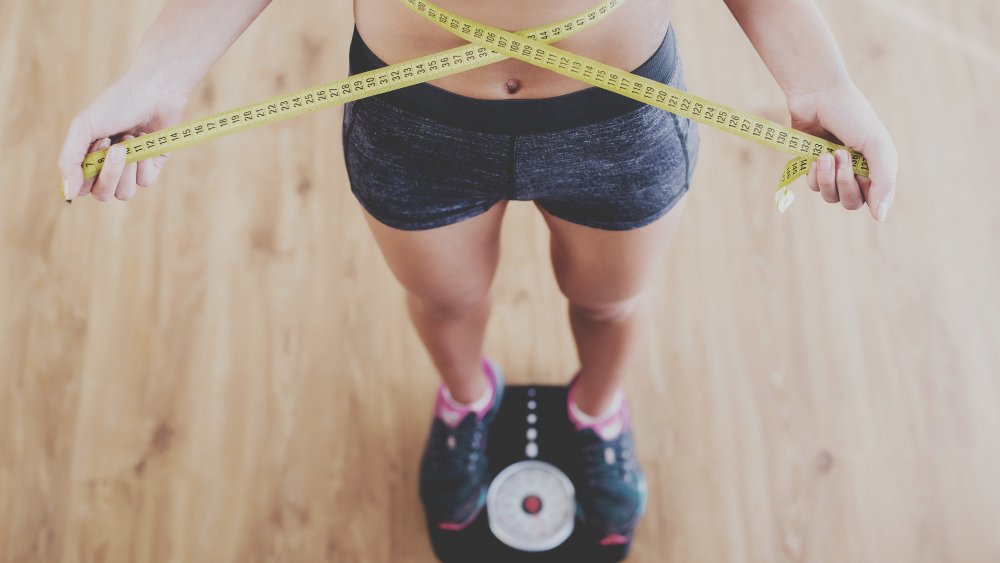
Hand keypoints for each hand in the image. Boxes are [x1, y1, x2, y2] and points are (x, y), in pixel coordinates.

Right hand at [58, 71, 189, 201]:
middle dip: (110, 173)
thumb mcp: (84, 127)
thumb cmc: (117, 105)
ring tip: (132, 140)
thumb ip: (69, 161)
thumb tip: (68, 194)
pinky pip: (145, 181)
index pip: (82, 187)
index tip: (98, 143)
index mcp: (88, 157)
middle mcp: (108, 166)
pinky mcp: (152, 166)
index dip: (88, 174)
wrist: (155, 91)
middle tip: (117, 146)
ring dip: (127, 168)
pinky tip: (146, 140)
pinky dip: (145, 162)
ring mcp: (131, 168)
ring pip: (124, 194)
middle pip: (103, 195)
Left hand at [788, 81, 896, 220]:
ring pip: (830, 197)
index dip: (867, 193)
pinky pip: (814, 186)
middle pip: (851, 202)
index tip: (861, 173)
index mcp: (877, 167)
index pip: (874, 199)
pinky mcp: (813, 166)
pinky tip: (815, 156)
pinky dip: (814, 174)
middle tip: (840, 156)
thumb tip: (880, 217)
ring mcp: (834, 170)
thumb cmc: (852, 116)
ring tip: (826, 154)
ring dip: (827, 178)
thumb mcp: (877, 146)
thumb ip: (884, 181)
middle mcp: (856, 172)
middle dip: (844, 183)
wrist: (818, 95)